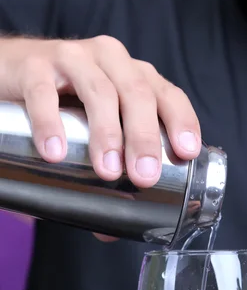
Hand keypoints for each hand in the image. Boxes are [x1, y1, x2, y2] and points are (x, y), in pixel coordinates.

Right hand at [0, 35, 200, 240]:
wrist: (12, 71)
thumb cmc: (64, 101)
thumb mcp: (93, 126)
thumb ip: (104, 168)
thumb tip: (110, 230)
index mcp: (134, 77)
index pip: (168, 95)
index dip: (182, 121)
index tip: (185, 153)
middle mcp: (110, 61)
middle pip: (137, 95)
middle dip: (144, 137)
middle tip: (144, 176)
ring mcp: (73, 59)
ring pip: (99, 92)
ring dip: (107, 133)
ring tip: (107, 170)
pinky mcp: (34, 65)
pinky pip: (44, 93)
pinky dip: (51, 122)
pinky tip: (55, 152)